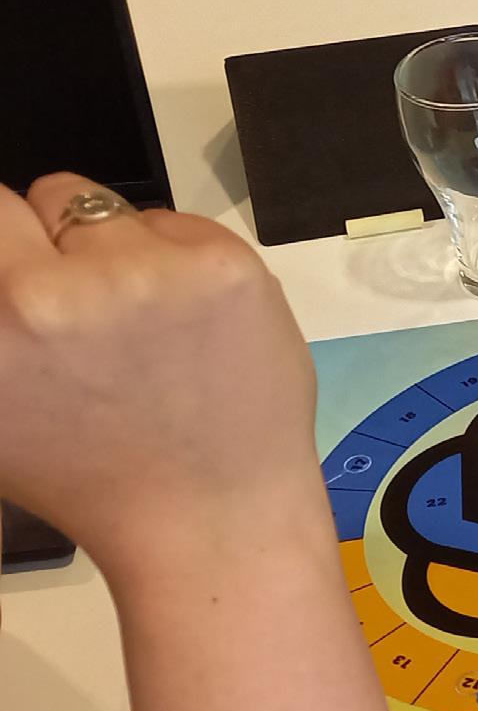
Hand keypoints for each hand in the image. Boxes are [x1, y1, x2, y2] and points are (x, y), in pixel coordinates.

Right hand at [0, 174, 325, 592]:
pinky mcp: (223, 267)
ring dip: (126, 252)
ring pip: (120, 211)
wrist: (208, 516)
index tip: (32, 263)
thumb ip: (0, 326)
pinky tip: (192, 325)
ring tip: (146, 326)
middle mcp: (54, 294)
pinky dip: (185, 263)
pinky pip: (182, 226)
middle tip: (91, 301)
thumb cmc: (97, 474)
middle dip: (63, 240)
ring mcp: (145, 274)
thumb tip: (8, 267)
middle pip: (50, 194)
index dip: (15, 241)